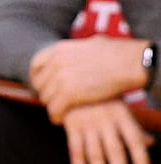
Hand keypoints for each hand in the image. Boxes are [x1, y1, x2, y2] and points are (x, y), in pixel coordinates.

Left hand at [31, 36, 146, 122]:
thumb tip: (81, 50)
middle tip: (55, 102)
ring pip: (46, 98)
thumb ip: (79, 50)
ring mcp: (61, 78)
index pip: (36, 65)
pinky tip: (61, 119)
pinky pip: (54, 110)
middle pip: (40, 84)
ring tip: (60, 112)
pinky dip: (57, 116)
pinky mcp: (69, 94)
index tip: (45, 87)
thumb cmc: (118, 54)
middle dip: (47, 94)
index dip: (39, 78)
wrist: (128, 63)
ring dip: (53, 106)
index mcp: (59, 49)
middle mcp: (56, 62)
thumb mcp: (91, 44)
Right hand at [64, 99, 150, 163]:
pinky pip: (75, 149)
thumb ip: (135, 128)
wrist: (74, 80)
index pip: (134, 140)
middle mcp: (105, 120)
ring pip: (94, 153)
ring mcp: (87, 123)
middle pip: (114, 150)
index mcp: (122, 116)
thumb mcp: (122, 109)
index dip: (140, 158)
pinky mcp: (71, 126)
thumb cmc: (104, 99)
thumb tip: (152, 143)